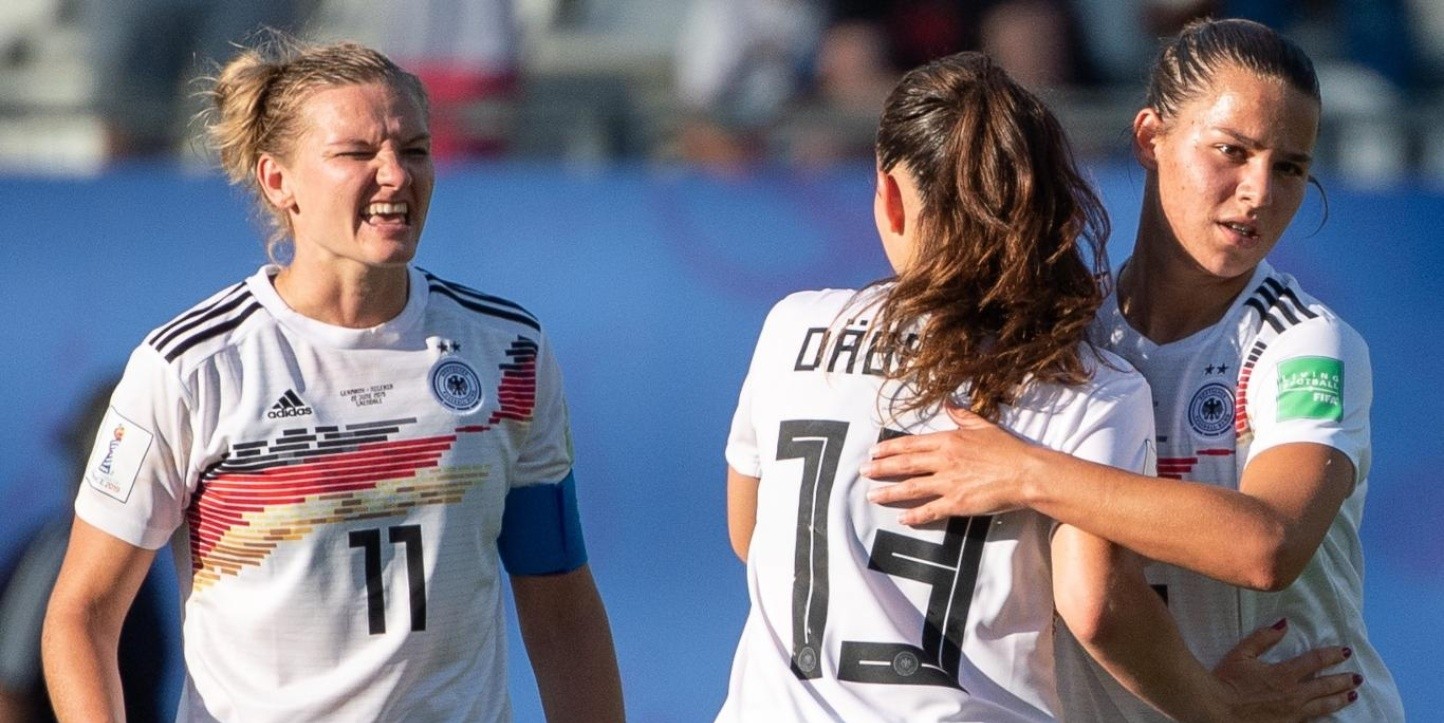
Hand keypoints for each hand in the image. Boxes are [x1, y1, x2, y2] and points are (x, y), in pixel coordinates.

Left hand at [862, 405, 1033, 523]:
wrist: (1026, 473)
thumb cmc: (1008, 450)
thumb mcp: (983, 426)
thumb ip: (962, 416)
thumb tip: (948, 403)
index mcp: (948, 441)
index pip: (910, 444)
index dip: (889, 448)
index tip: (873, 451)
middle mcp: (943, 461)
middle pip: (904, 465)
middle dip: (880, 468)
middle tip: (862, 471)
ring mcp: (948, 483)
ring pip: (910, 488)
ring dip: (888, 492)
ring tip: (871, 495)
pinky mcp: (957, 503)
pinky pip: (929, 510)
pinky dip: (914, 515)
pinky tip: (901, 518)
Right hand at [1212, 619, 1360, 720]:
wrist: (1218, 711)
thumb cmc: (1227, 681)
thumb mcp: (1241, 654)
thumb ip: (1263, 638)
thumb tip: (1284, 624)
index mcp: (1284, 674)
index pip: (1315, 661)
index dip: (1332, 655)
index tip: (1345, 651)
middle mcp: (1294, 694)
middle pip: (1325, 685)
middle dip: (1343, 680)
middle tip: (1357, 677)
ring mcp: (1293, 713)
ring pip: (1323, 706)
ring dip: (1339, 699)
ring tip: (1352, 696)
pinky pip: (1311, 721)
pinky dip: (1323, 718)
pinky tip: (1328, 716)